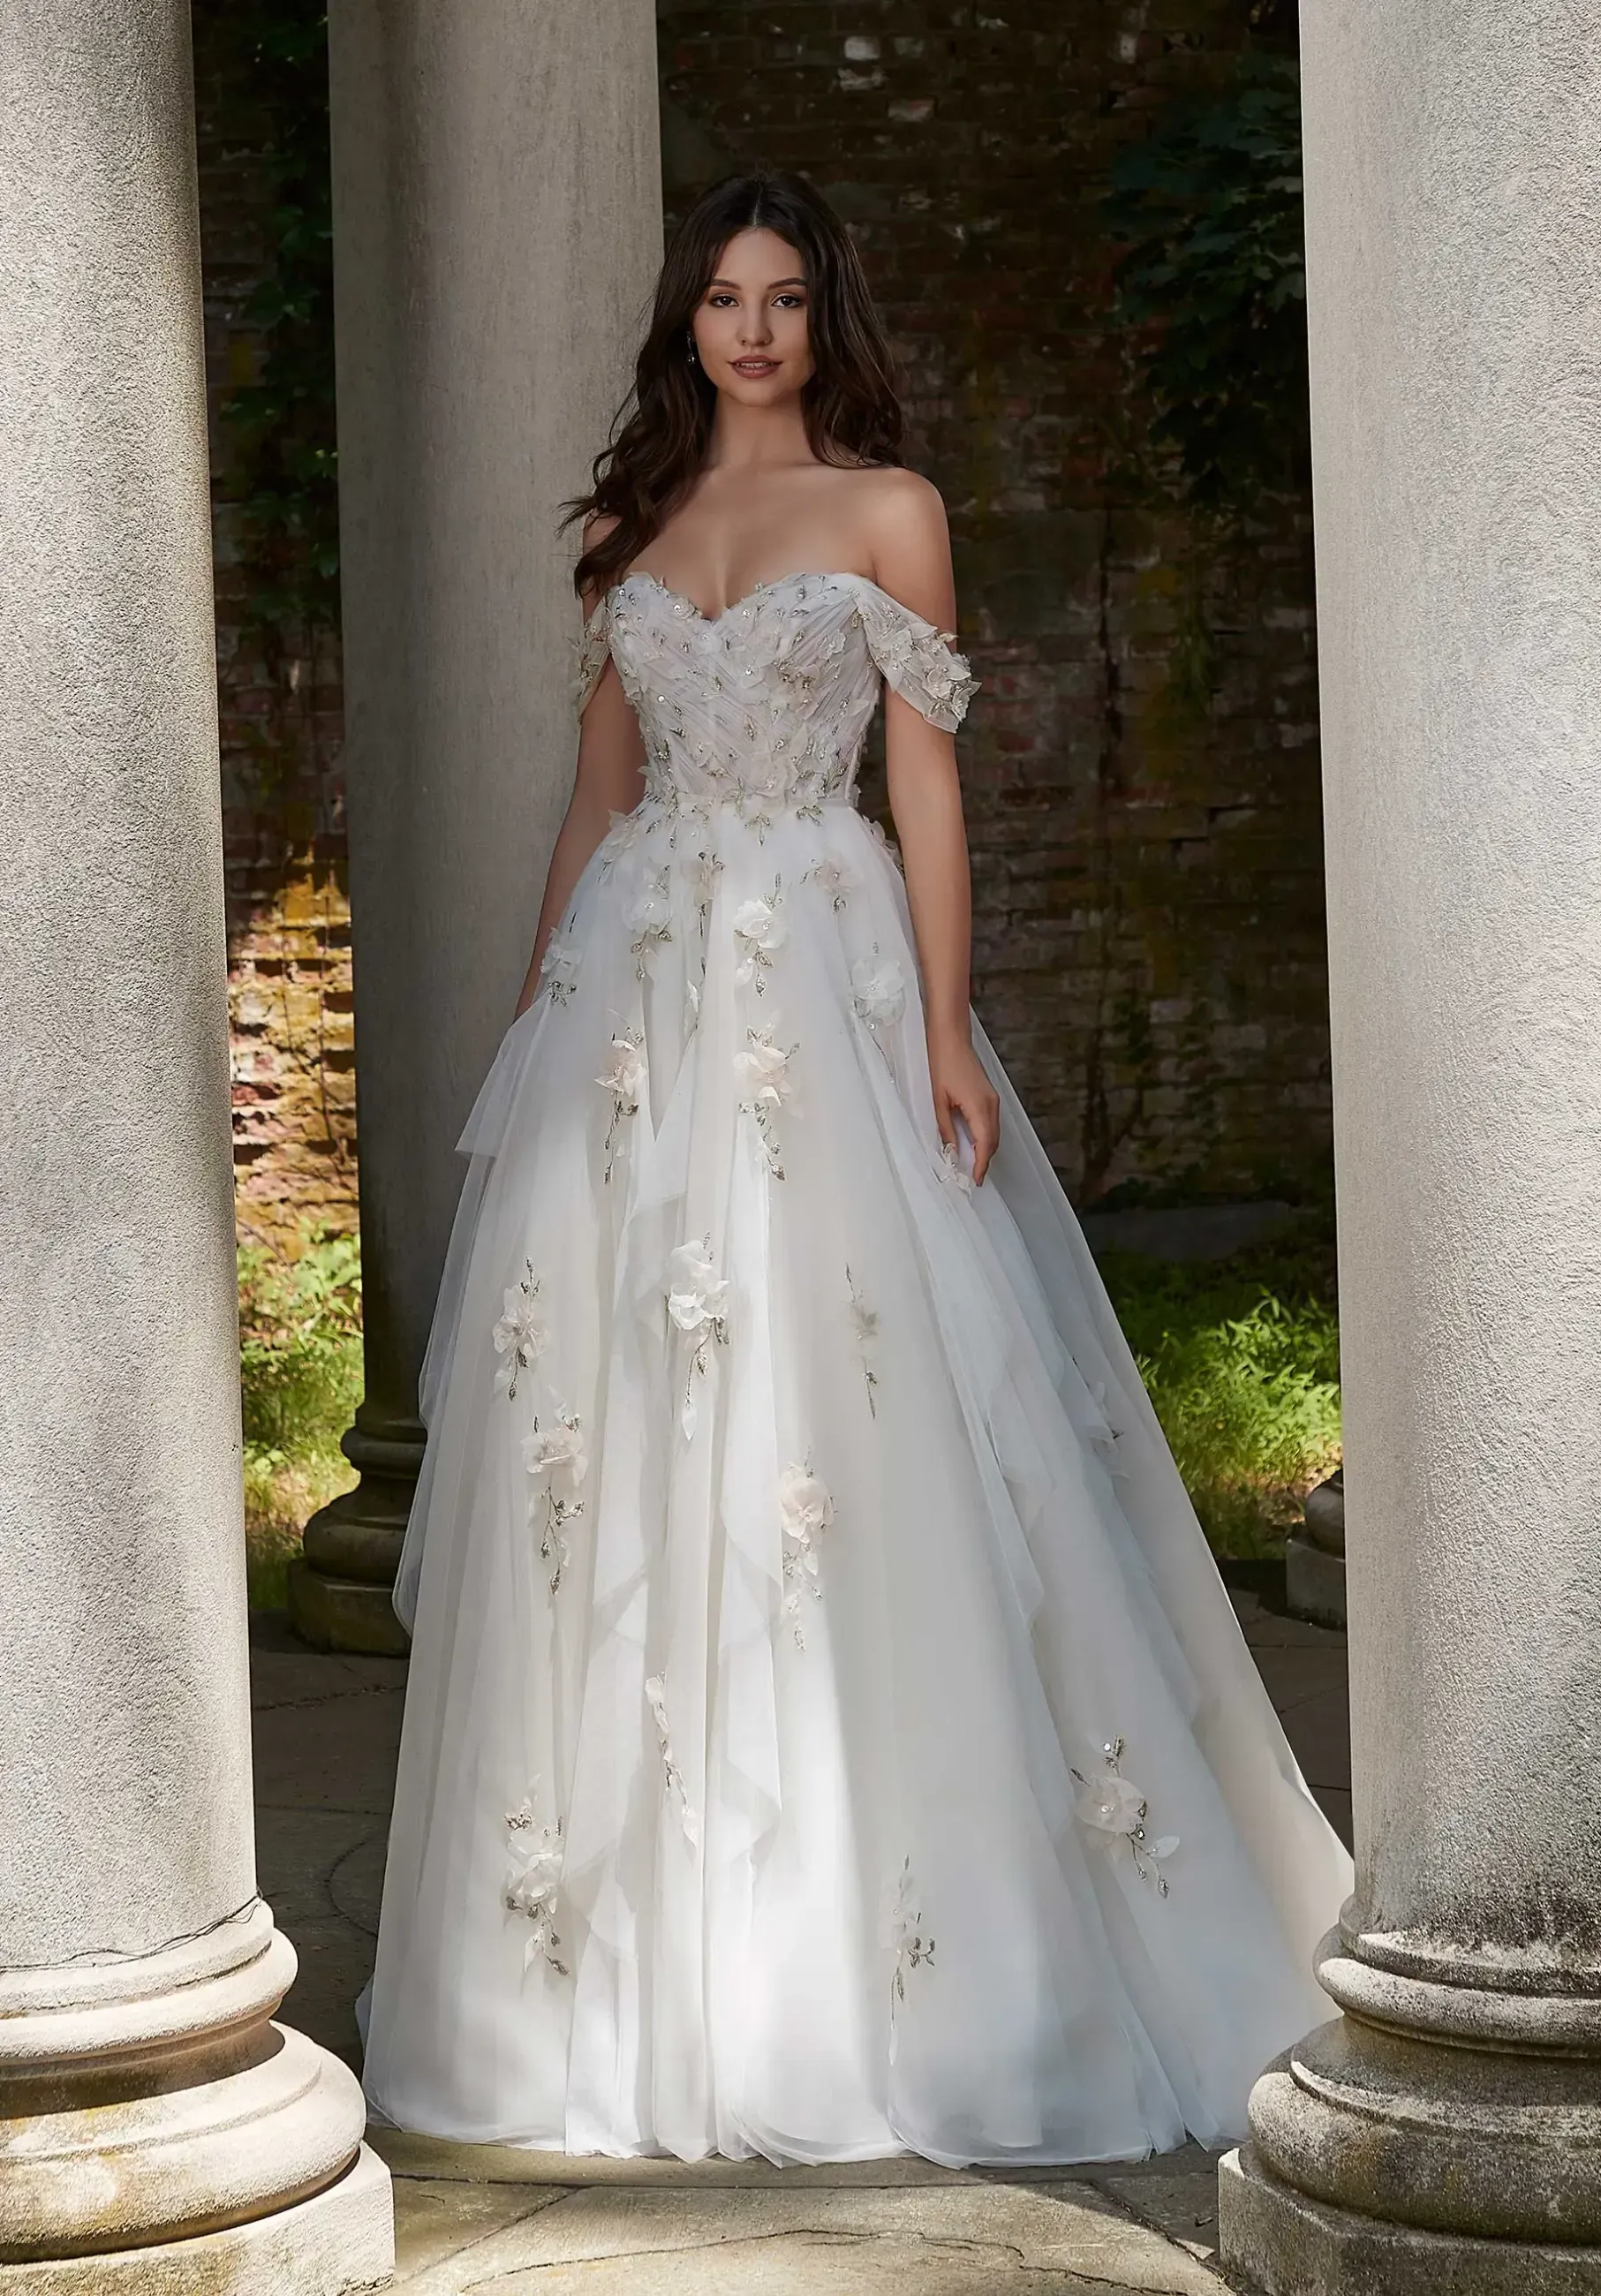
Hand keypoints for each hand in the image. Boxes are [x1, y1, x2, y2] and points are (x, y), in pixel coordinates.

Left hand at [927, 1023, 999, 1184]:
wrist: (950, 1038)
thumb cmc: (941, 1063)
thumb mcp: (937, 1101)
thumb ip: (946, 1128)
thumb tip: (951, 1151)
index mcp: (979, 1107)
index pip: (985, 1144)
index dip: (982, 1164)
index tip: (976, 1179)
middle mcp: (991, 1104)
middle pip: (994, 1141)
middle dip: (985, 1160)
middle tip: (974, 1176)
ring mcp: (993, 1099)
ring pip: (994, 1132)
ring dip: (986, 1148)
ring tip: (973, 1163)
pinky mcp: (990, 1095)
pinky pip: (992, 1122)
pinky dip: (986, 1136)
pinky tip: (974, 1142)